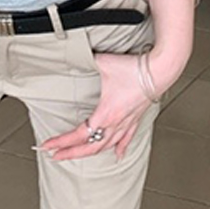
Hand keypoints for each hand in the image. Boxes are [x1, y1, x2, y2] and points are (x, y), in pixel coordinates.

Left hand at [38, 48, 180, 161]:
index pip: (79, 135)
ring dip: (90, 153)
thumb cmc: (135, 69)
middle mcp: (116, 123)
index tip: (48, 146)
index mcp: (105, 113)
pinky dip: (120, 148)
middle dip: (70, 153)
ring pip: (106, 146)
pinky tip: (118, 155)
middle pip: (90, 147)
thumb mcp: (104, 62)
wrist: (160, 70)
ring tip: (78, 156)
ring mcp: (127, 122)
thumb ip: (87, 59)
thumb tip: (77, 54)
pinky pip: (127, 139)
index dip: (61, 142)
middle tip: (56, 156)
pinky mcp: (136, 118)